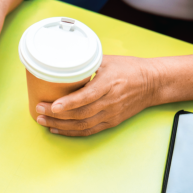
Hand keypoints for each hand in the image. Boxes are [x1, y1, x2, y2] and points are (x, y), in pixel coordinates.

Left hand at [35, 56, 159, 136]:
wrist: (153, 83)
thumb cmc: (130, 69)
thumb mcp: (108, 60)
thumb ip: (86, 63)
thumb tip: (62, 62)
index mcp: (109, 84)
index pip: (87, 96)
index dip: (69, 103)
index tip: (52, 105)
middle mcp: (110, 102)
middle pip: (80, 113)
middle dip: (57, 115)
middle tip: (39, 110)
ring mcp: (110, 114)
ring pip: (82, 125)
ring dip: (60, 125)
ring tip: (43, 121)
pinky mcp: (111, 122)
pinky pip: (89, 130)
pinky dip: (72, 132)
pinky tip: (57, 130)